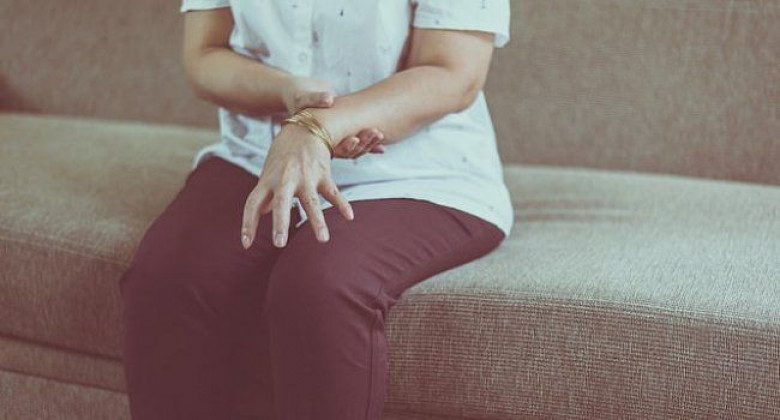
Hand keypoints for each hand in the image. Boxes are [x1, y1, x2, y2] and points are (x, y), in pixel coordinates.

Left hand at [241, 123, 353, 248]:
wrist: (304, 128)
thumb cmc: (283, 155)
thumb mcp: (269, 173)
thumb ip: (266, 194)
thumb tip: (261, 212)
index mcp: (267, 180)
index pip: (253, 204)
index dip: (248, 224)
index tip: (246, 244)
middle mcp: (285, 179)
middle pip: (281, 203)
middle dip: (280, 223)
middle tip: (279, 244)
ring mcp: (305, 177)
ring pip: (311, 202)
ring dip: (317, 221)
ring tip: (323, 240)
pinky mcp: (322, 174)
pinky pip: (333, 192)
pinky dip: (342, 204)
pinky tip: (350, 217)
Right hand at [280, 76, 385, 157]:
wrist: (301, 95)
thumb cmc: (299, 96)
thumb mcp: (303, 97)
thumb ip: (315, 99)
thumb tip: (329, 99)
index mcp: (314, 142)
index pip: (332, 149)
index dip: (345, 146)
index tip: (355, 139)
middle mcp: (326, 146)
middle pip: (346, 152)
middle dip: (362, 144)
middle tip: (376, 133)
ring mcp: (337, 143)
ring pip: (354, 149)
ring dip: (368, 144)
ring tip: (380, 134)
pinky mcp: (344, 136)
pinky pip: (358, 142)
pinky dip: (370, 146)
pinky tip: (382, 149)